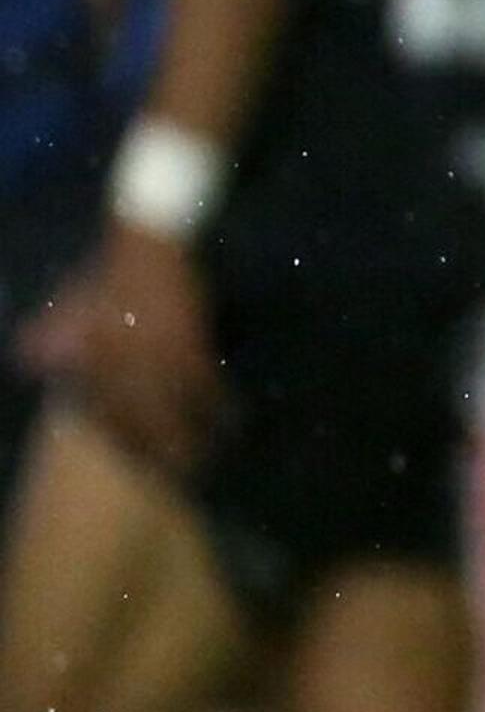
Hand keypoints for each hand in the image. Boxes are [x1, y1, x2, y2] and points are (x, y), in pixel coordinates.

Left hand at [28, 226, 224, 473]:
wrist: (146, 240)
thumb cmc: (110, 272)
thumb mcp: (71, 302)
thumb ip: (52, 332)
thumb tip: (27, 363)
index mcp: (89, 355)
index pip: (101, 408)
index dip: (119, 438)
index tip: (135, 460)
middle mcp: (118, 361)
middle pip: (137, 417)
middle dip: (155, 446)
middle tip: (172, 472)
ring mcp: (155, 353)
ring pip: (171, 406)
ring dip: (188, 434)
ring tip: (202, 457)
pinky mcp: (186, 341)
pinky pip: (202, 382)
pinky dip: (216, 402)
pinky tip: (231, 416)